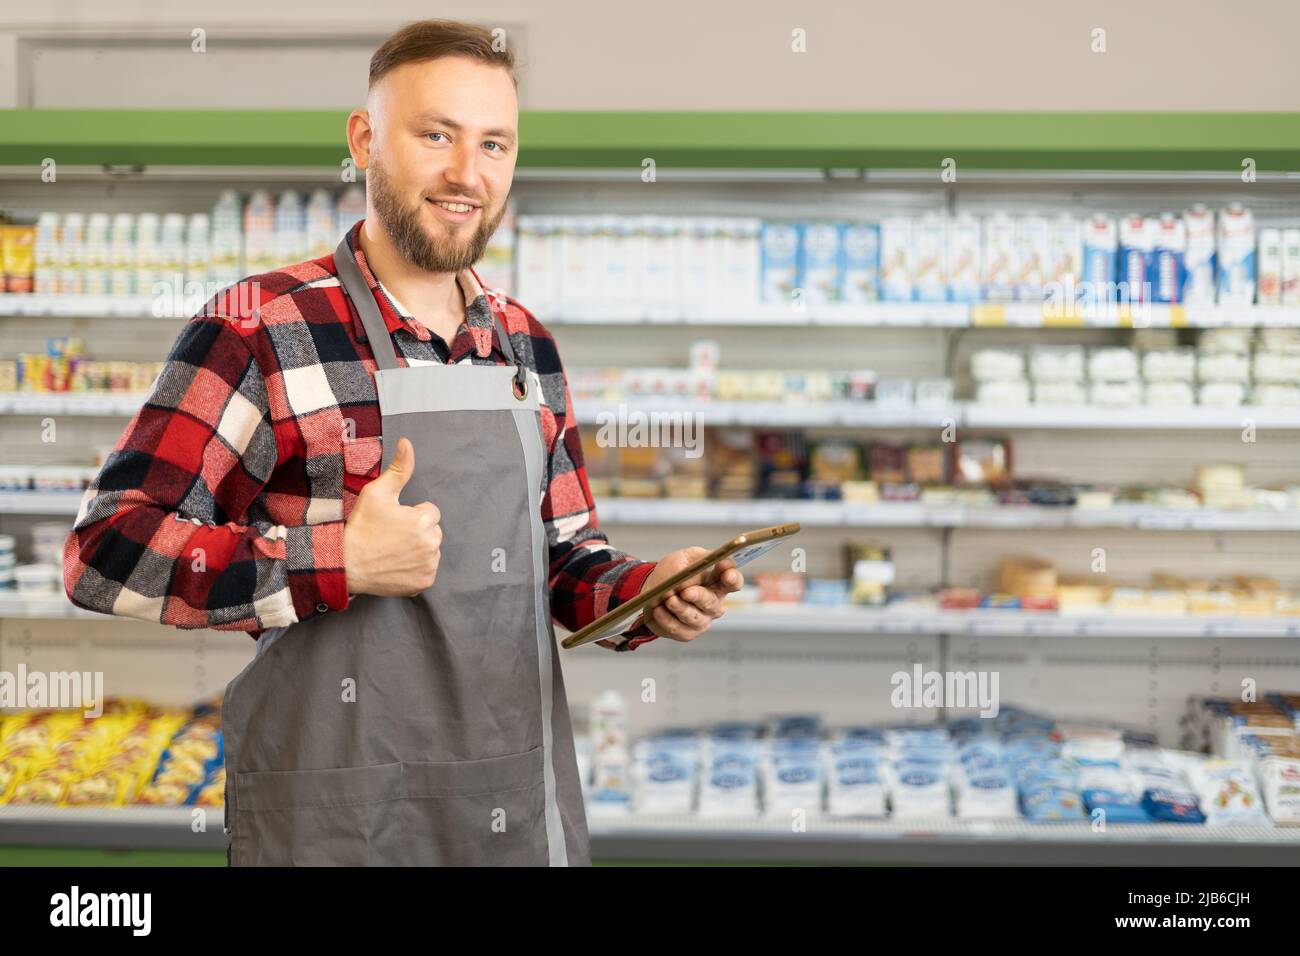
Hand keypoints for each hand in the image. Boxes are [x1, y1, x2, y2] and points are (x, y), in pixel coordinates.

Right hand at [342, 436, 441, 596]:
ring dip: (418, 549)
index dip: (411, 514)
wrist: (346, 564)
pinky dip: (416, 568)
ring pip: (431, 550)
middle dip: (417, 531)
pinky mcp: (425, 582)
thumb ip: (399, 469)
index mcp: (424, 519)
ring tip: (393, 550)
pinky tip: (397, 564)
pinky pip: (427, 570)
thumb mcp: (377, 493)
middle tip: (392, 536)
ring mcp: (429, 565)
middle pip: (433, 531)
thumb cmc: (361, 527)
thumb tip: (407, 443)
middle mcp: (431, 543)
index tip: (393, 522)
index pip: (430, 512)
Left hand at [632, 547, 744, 642]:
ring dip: (680, 608)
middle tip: (686, 592)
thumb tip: (696, 574)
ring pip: (694, 618)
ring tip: (668, 599)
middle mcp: (713, 604)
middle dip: (699, 597)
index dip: (733, 578)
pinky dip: (666, 618)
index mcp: (718, 582)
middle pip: (712, 603)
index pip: (734, 582)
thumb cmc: (672, 573)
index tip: (727, 573)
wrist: (652, 591)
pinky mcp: (686, 633)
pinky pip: (677, 628)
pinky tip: (658, 610)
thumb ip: (693, 563)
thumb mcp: (682, 558)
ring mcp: (701, 620)